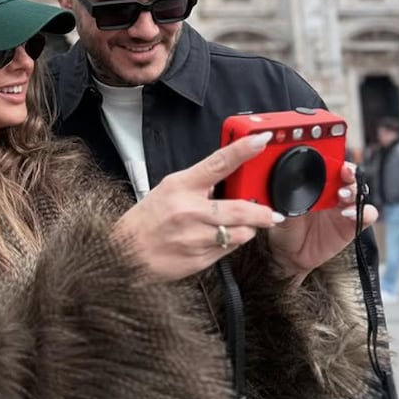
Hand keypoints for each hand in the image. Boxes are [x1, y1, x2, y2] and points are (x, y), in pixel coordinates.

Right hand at [112, 131, 284, 279]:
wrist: (127, 253)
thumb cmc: (148, 218)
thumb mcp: (169, 188)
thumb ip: (199, 183)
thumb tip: (229, 178)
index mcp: (182, 185)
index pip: (218, 163)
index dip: (242, 150)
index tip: (261, 139)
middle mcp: (191, 210)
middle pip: (241, 208)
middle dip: (262, 211)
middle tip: (271, 212)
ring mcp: (197, 236)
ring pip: (241, 232)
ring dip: (247, 229)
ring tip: (240, 226)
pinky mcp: (202, 258)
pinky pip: (230, 249)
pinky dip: (231, 243)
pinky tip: (220, 239)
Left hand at [266, 160, 377, 281]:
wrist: (290, 255)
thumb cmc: (284, 227)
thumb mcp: (280, 208)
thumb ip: (284, 197)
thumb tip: (280, 185)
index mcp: (314, 184)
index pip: (328, 166)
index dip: (333, 160)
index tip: (332, 160)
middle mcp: (331, 193)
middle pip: (347, 176)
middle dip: (348, 171)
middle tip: (344, 172)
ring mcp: (343, 208)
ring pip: (359, 192)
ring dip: (355, 190)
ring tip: (343, 195)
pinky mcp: (352, 226)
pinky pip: (366, 215)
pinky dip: (364, 212)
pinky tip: (350, 214)